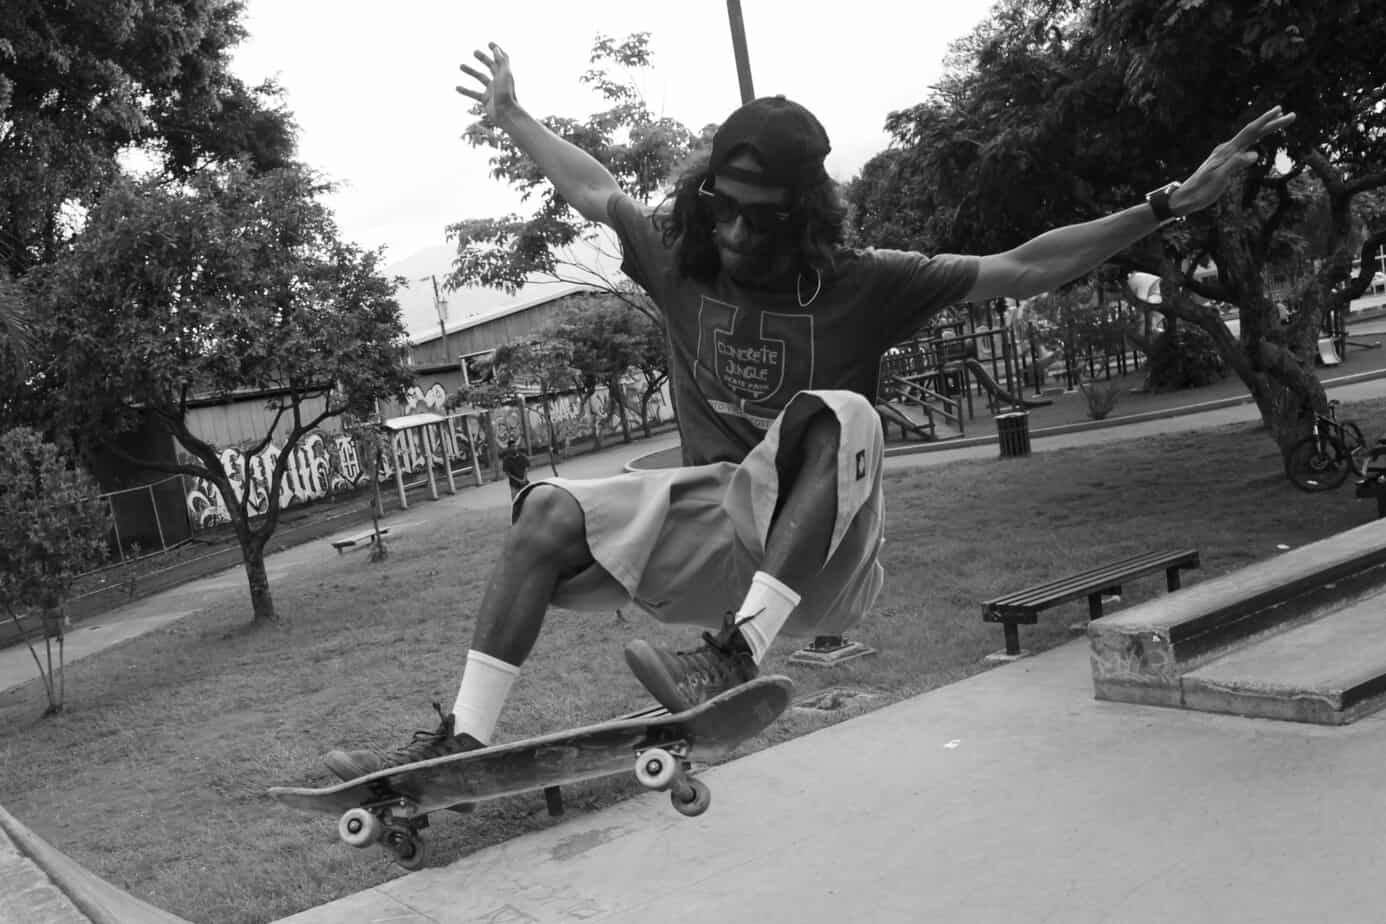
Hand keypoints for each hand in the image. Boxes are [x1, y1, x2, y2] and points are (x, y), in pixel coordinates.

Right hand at [457, 42, 517, 122]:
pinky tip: (457, 87)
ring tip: (460, 66)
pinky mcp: (486, 100)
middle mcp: (499, 81)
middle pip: (490, 66)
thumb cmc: (506, 94)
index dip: (496, 50)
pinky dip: (465, 90)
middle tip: (474, 52)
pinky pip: (474, 93)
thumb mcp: (504, 74)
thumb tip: (496, 48)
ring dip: (471, 71)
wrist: (506, 115)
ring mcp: (492, 91)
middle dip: (483, 58)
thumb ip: (501, 60)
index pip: (501, 59)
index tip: (489, 43)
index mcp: (504, 74)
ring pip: (480, 78)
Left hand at [1171, 105, 1296, 215]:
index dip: (1266, 121)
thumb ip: (1235, 165)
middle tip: (1292, 115)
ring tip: (1277, 122)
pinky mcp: (1222, 162)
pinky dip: (1253, 142)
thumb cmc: (1200, 191)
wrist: (1184, 198)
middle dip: (1271, 123)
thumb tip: (1255, 154)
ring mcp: (1224, 155)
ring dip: (1264, 130)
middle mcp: (1225, 149)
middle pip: (1252, 132)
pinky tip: (1254, 144)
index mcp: (1226, 151)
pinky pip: (1242, 148)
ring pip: (1248, 139)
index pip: (1250, 131)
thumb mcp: (1219, 180)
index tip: (1281, 110)